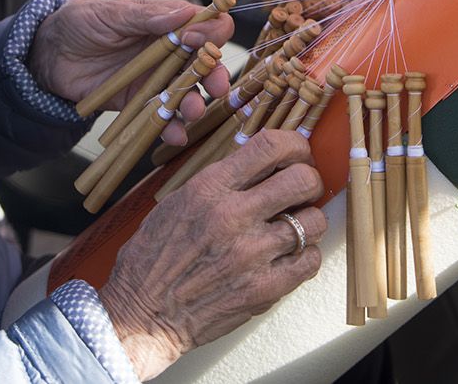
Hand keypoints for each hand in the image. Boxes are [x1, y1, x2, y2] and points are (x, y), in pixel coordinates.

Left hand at [29, 0, 233, 141]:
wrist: (50, 55)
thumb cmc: (82, 23)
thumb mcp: (111, 14)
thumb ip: (146, 16)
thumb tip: (185, 13)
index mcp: (169, 23)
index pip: (207, 24)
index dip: (210, 32)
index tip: (196, 39)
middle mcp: (171, 52)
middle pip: (206, 64)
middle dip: (215, 75)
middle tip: (216, 86)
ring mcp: (158, 79)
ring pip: (188, 93)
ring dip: (196, 103)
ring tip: (193, 111)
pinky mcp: (142, 103)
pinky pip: (163, 117)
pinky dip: (172, 128)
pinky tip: (175, 134)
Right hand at [99, 131, 326, 377]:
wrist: (143, 314)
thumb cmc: (156, 257)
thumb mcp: (179, 201)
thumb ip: (221, 181)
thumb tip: (264, 163)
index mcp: (209, 188)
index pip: (269, 146)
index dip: (295, 144)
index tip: (297, 153)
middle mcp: (233, 216)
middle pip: (302, 180)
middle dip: (309, 180)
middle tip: (301, 189)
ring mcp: (251, 255)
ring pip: (314, 221)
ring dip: (308, 221)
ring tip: (293, 227)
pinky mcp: (264, 289)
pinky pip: (310, 260)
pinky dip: (306, 255)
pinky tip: (290, 255)